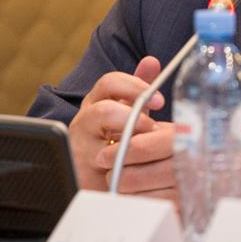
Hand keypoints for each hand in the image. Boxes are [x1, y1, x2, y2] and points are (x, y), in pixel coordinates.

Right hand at [68, 56, 176, 204]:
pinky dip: (123, 167)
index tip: (160, 100)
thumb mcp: (128, 113)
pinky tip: (137, 168)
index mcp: (96, 102)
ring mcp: (80, 148)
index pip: (109, 82)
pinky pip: (101, 168)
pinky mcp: (82, 173)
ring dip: (128, 142)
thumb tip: (152, 61)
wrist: (93, 180)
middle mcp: (84, 122)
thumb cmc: (113, 142)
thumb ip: (137, 88)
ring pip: (99, 144)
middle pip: (103, 110)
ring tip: (144, 149)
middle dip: (133, 118)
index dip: (136, 87)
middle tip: (153, 128)